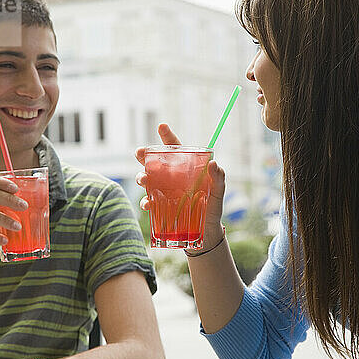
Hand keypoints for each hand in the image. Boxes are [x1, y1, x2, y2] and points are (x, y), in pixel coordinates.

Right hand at [135, 124, 225, 250]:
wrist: (207, 232)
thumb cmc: (213, 207)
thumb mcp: (219, 191)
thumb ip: (219, 178)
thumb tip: (214, 164)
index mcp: (185, 168)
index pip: (175, 148)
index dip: (167, 137)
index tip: (161, 126)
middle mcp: (171, 177)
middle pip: (154, 162)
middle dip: (143, 156)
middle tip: (139, 153)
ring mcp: (164, 192)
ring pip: (147, 180)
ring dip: (141, 178)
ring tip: (143, 181)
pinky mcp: (160, 207)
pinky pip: (148, 202)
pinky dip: (145, 202)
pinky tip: (147, 205)